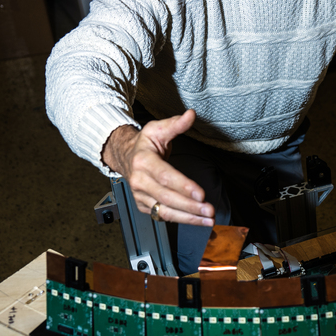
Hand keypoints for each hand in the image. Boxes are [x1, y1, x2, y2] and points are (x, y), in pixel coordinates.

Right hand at [101, 110, 214, 226]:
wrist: (125, 157)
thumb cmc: (144, 145)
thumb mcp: (158, 129)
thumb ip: (176, 124)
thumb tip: (190, 115)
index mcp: (143, 162)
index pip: (165, 176)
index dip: (183, 186)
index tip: (201, 193)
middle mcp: (139, 181)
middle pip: (167, 197)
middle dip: (190, 206)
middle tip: (209, 210)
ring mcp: (141, 196)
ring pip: (165, 211)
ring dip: (188, 218)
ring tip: (208, 220)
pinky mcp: (144, 206)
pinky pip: (163, 216)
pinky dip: (181, 220)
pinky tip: (197, 220)